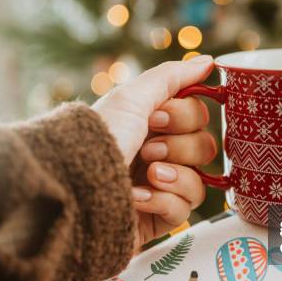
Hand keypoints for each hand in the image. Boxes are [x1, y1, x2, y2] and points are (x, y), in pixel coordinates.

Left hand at [92, 55, 216, 249]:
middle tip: (147, 150)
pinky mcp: (159, 218)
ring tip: (146, 177)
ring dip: (174, 176)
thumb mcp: (131, 99)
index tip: (154, 118)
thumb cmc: (97, 141)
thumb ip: (172, 77)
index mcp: (152, 124)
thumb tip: (208, 61)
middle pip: (204, 147)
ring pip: (199, 180)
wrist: (73, 193)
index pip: (199, 116)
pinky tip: (136, 200)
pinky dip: (162, 202)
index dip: (184, 116)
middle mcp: (159, 154)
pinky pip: (185, 209)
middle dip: (178, 147)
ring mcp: (160, 188)